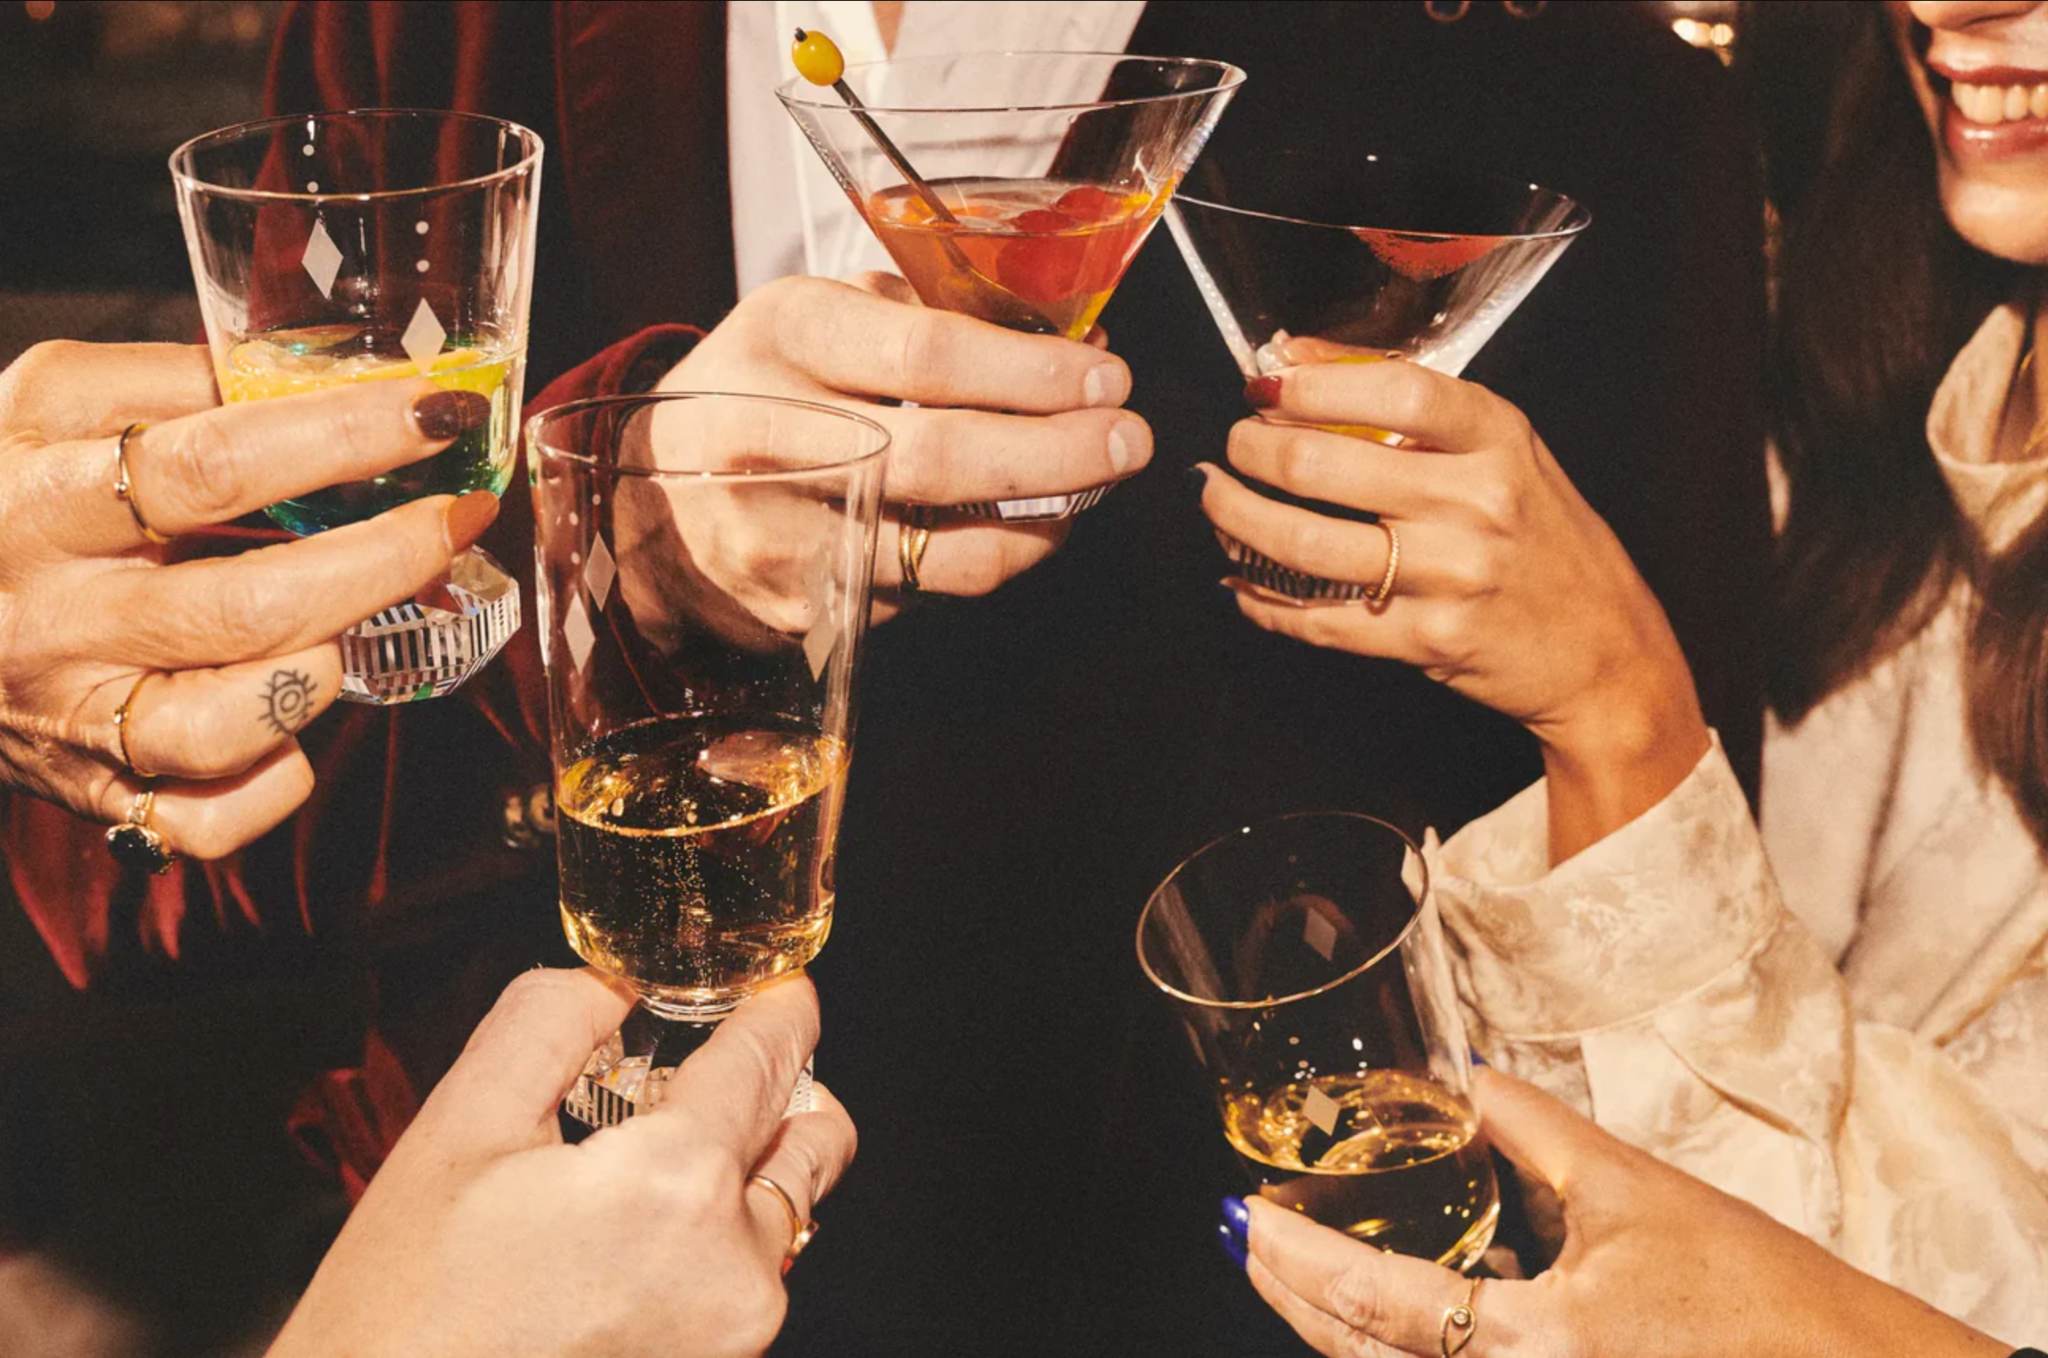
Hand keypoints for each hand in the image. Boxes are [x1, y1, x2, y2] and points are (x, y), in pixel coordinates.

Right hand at [0, 341, 498, 857]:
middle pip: (252, 608)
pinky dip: (275, 778)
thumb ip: (187, 380)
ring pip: (234, 727)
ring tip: (351, 620)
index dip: (345, 438)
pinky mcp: (94, 793)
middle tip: (459, 515)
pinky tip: (294, 722)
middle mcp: (55, 620)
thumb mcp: (55, 402)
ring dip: (325, 670)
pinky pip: (208, 819)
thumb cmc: (3, 490)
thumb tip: (344, 377)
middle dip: (386, 559)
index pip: (213, 467)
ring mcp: (75, 719)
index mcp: (40, 499)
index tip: (438, 414)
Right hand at [268, 969, 854, 1357]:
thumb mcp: (455, 1131)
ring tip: (638, 1171)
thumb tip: (616, 978)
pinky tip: (624, 1244)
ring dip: (740, 1171)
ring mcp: (735, 1338)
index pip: (771, 1058)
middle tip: (706, 1075)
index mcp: (676, 1186)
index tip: (778, 985)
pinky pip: (747, 1281)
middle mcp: (734, 1270)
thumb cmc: (400, 1317)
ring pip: (784, 1213)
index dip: (779, 1006)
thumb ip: (550, 1021)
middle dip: (775, 1090)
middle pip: (812, 1138)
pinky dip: (714, 1242)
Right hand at [660, 273, 1150, 619]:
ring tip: (1090, 490)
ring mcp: (784, 535)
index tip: (1104, 376)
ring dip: (1041, 526)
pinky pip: (928, 595)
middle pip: (942, 458)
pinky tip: (1023, 528)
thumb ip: (922, 320)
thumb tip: (1065, 344)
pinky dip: (991, 563)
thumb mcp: (814, 320)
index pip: (923, 356)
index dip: (1029, 373)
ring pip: (946, 553)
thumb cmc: (760, 388)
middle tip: (1127, 440)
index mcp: (783, 336)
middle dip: (1056, 453)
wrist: (650, 499)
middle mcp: (771, 436)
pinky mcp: (804, 609)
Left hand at [1199, 360, 1708, 858]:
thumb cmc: (1543, 538)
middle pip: (1321, 465)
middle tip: (1232, 446)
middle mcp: (1476, 501)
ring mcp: (1451, 574)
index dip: (1309, 384)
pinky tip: (1242, 582)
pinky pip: (1318, 618)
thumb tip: (1297, 357)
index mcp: (1496, 438)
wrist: (1603, 647)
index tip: (1263, 384)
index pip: (1391, 388)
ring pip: (1303, 544)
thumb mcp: (1502, 451)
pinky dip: (1264, 600)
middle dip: (1251, 450)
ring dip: (1235, 521)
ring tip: (1215, 501)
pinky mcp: (1427, 639)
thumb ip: (1406, 403)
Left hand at [1235, 1069, 2006, 1357]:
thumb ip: (1535, 1133)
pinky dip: (1400, 1349)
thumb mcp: (1643, 1193)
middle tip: (1249, 1243)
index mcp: (1543, 1343)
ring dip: (1338, 1327)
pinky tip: (1386, 1311)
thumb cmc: (1770, 1301)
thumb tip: (1460, 1076)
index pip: (1380, 1302)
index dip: (1299, 1259)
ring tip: (1296, 1266)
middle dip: (1293, 1299)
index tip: (1243, 1220)